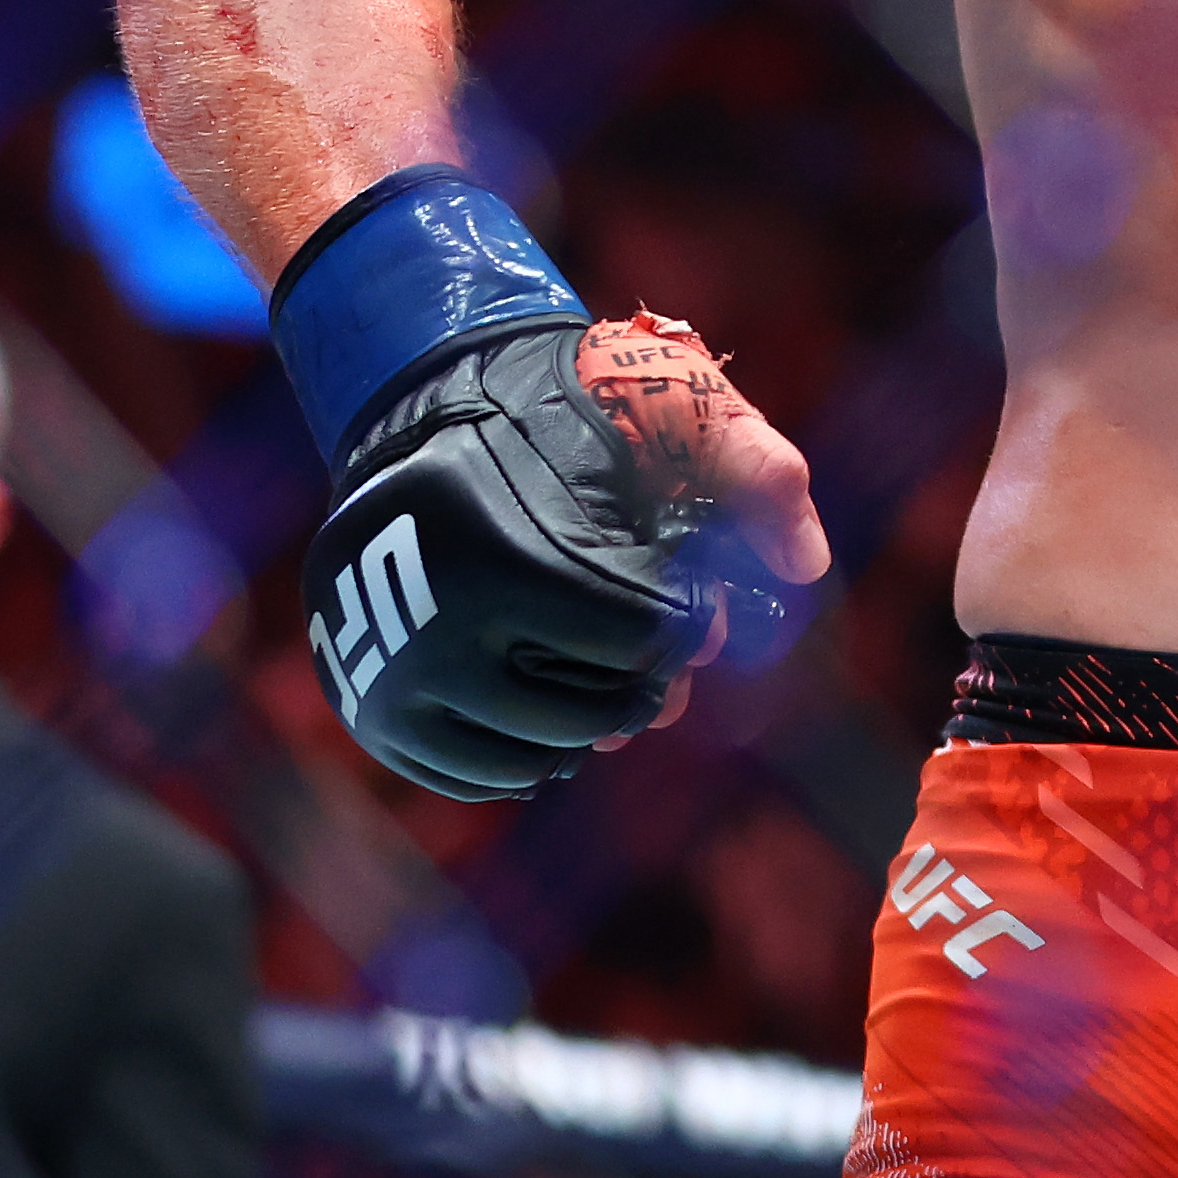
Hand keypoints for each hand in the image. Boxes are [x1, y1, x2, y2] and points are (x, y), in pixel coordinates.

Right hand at [301, 310, 831, 802]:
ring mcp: (391, 677)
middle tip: (660, 656)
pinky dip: (526, 756)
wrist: (434, 402)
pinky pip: (472, 775)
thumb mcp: (673, 403)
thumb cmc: (569, 407)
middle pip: (587, 708)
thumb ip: (755, 470)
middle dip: (642, 684)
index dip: (687, 629)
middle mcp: (432, 623)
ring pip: (533, 755)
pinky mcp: (371, 711)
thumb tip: (807, 566)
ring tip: (606, 677)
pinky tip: (554, 709)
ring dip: (589, 725)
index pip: (635, 636)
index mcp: (501, 551)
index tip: (698, 611)